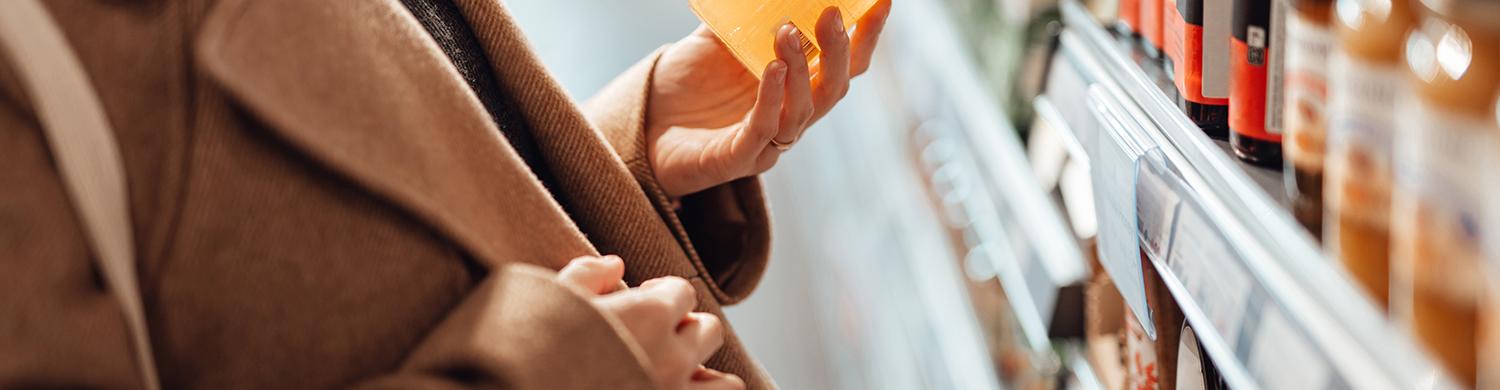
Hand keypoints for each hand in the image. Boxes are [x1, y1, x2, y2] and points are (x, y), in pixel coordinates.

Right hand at [558, 256, 743, 389]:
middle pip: (708, 330)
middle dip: (685, 328)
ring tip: (677, 374)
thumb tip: (614, 264)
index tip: (641, 299)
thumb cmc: (533, 349)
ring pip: (725, 382)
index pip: (683, 292)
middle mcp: (672, 358)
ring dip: (703, 373)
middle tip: (655, 336)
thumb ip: (587, 275)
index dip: (662, 292)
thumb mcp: (550, 300)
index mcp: (649, 316)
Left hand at [645, 0, 892, 196]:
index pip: (844, 64)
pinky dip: (771, 98)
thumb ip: (742, 14)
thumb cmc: (682, 86)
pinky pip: (763, 130)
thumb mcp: (714, 40)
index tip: (881, 0)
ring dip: (801, 69)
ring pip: (802, 112)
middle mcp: (788, 117)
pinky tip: (770, 68)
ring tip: (786, 32)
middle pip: (834, 89)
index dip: (866, 35)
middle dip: (840, 50)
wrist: (639, 125)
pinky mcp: (737, 160)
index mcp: (794, 88)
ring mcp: (766, 143)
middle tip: (832, 12)